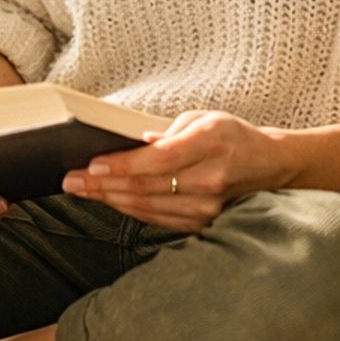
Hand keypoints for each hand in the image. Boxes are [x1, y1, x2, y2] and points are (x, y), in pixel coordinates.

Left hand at [62, 111, 288, 229]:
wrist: (269, 166)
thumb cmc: (231, 135)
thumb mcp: (204, 118)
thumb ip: (169, 131)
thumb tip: (134, 145)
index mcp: (210, 144)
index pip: (159, 160)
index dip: (122, 165)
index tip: (91, 164)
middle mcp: (209, 179)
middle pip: (146, 186)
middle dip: (103, 184)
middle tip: (70, 180)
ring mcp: (206, 206)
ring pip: (147, 206)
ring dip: (110, 199)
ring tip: (81, 190)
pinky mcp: (201, 222)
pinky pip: (156, 218)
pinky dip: (129, 209)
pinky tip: (109, 199)